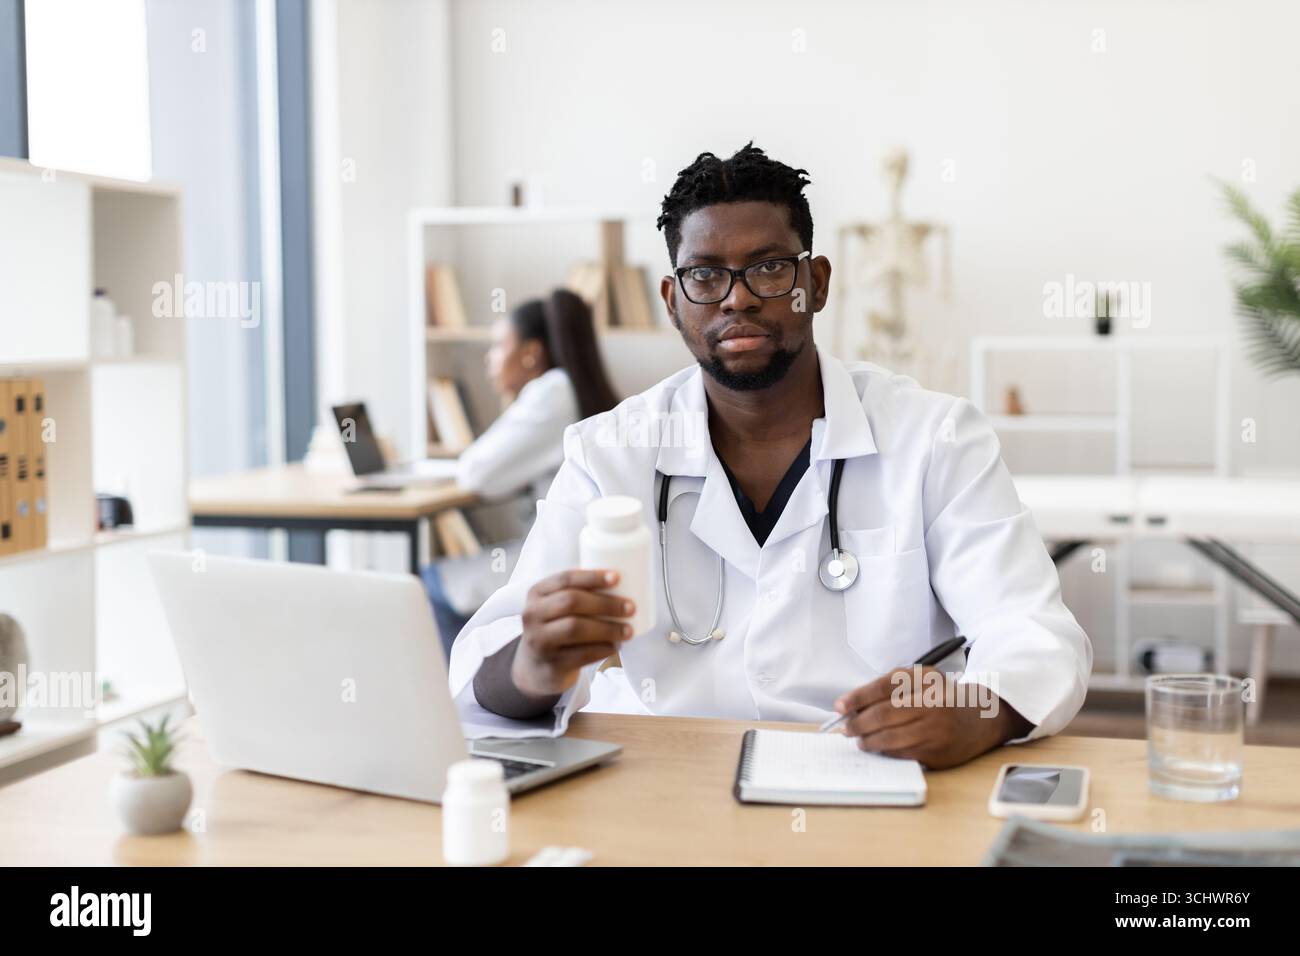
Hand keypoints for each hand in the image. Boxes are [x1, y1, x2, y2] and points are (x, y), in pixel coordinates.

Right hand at [512, 569, 636, 697]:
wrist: (537, 667)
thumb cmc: (557, 628)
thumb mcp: (556, 607)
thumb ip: (579, 593)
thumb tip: (624, 583)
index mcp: (537, 593)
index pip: (565, 579)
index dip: (592, 577)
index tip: (617, 577)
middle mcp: (532, 615)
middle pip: (571, 602)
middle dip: (605, 603)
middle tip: (631, 608)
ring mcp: (539, 641)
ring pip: (575, 628)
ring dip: (607, 628)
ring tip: (628, 630)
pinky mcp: (551, 663)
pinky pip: (581, 654)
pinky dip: (603, 649)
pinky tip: (615, 646)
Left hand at [833, 666, 1032, 769]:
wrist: (981, 718)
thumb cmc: (941, 697)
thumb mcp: (920, 680)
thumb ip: (888, 687)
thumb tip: (852, 705)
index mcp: (926, 679)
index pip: (884, 686)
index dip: (858, 697)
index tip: (840, 707)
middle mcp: (934, 702)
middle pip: (884, 713)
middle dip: (858, 722)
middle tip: (846, 728)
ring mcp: (937, 730)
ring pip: (890, 737)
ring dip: (868, 740)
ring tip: (859, 740)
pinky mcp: (938, 752)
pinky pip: (902, 754)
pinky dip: (884, 752)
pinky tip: (877, 748)